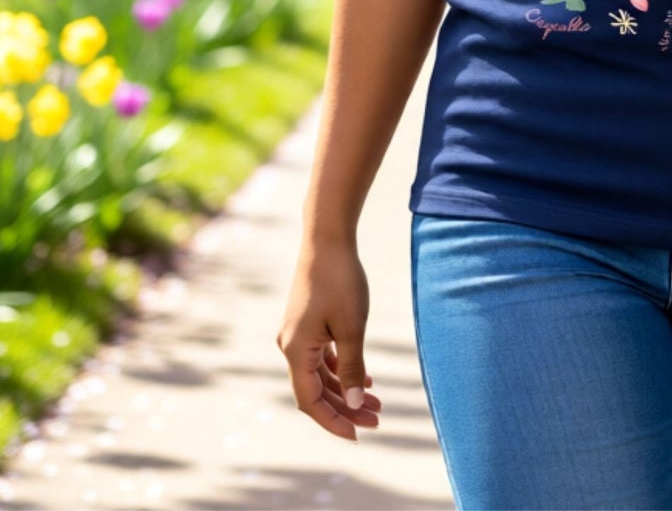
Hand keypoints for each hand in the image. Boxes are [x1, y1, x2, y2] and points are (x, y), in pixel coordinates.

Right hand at [277, 237, 383, 440]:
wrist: (328, 239)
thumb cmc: (340, 280)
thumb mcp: (351, 327)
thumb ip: (352, 367)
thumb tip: (354, 405)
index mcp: (295, 351)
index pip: (310, 401)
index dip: (333, 421)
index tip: (358, 435)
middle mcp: (290, 346)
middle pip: (317, 390)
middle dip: (346, 408)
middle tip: (378, 419)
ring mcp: (298, 334)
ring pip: (321, 374)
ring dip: (347, 390)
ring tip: (378, 403)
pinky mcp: (308, 323)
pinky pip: (322, 357)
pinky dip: (342, 370)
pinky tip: (366, 380)